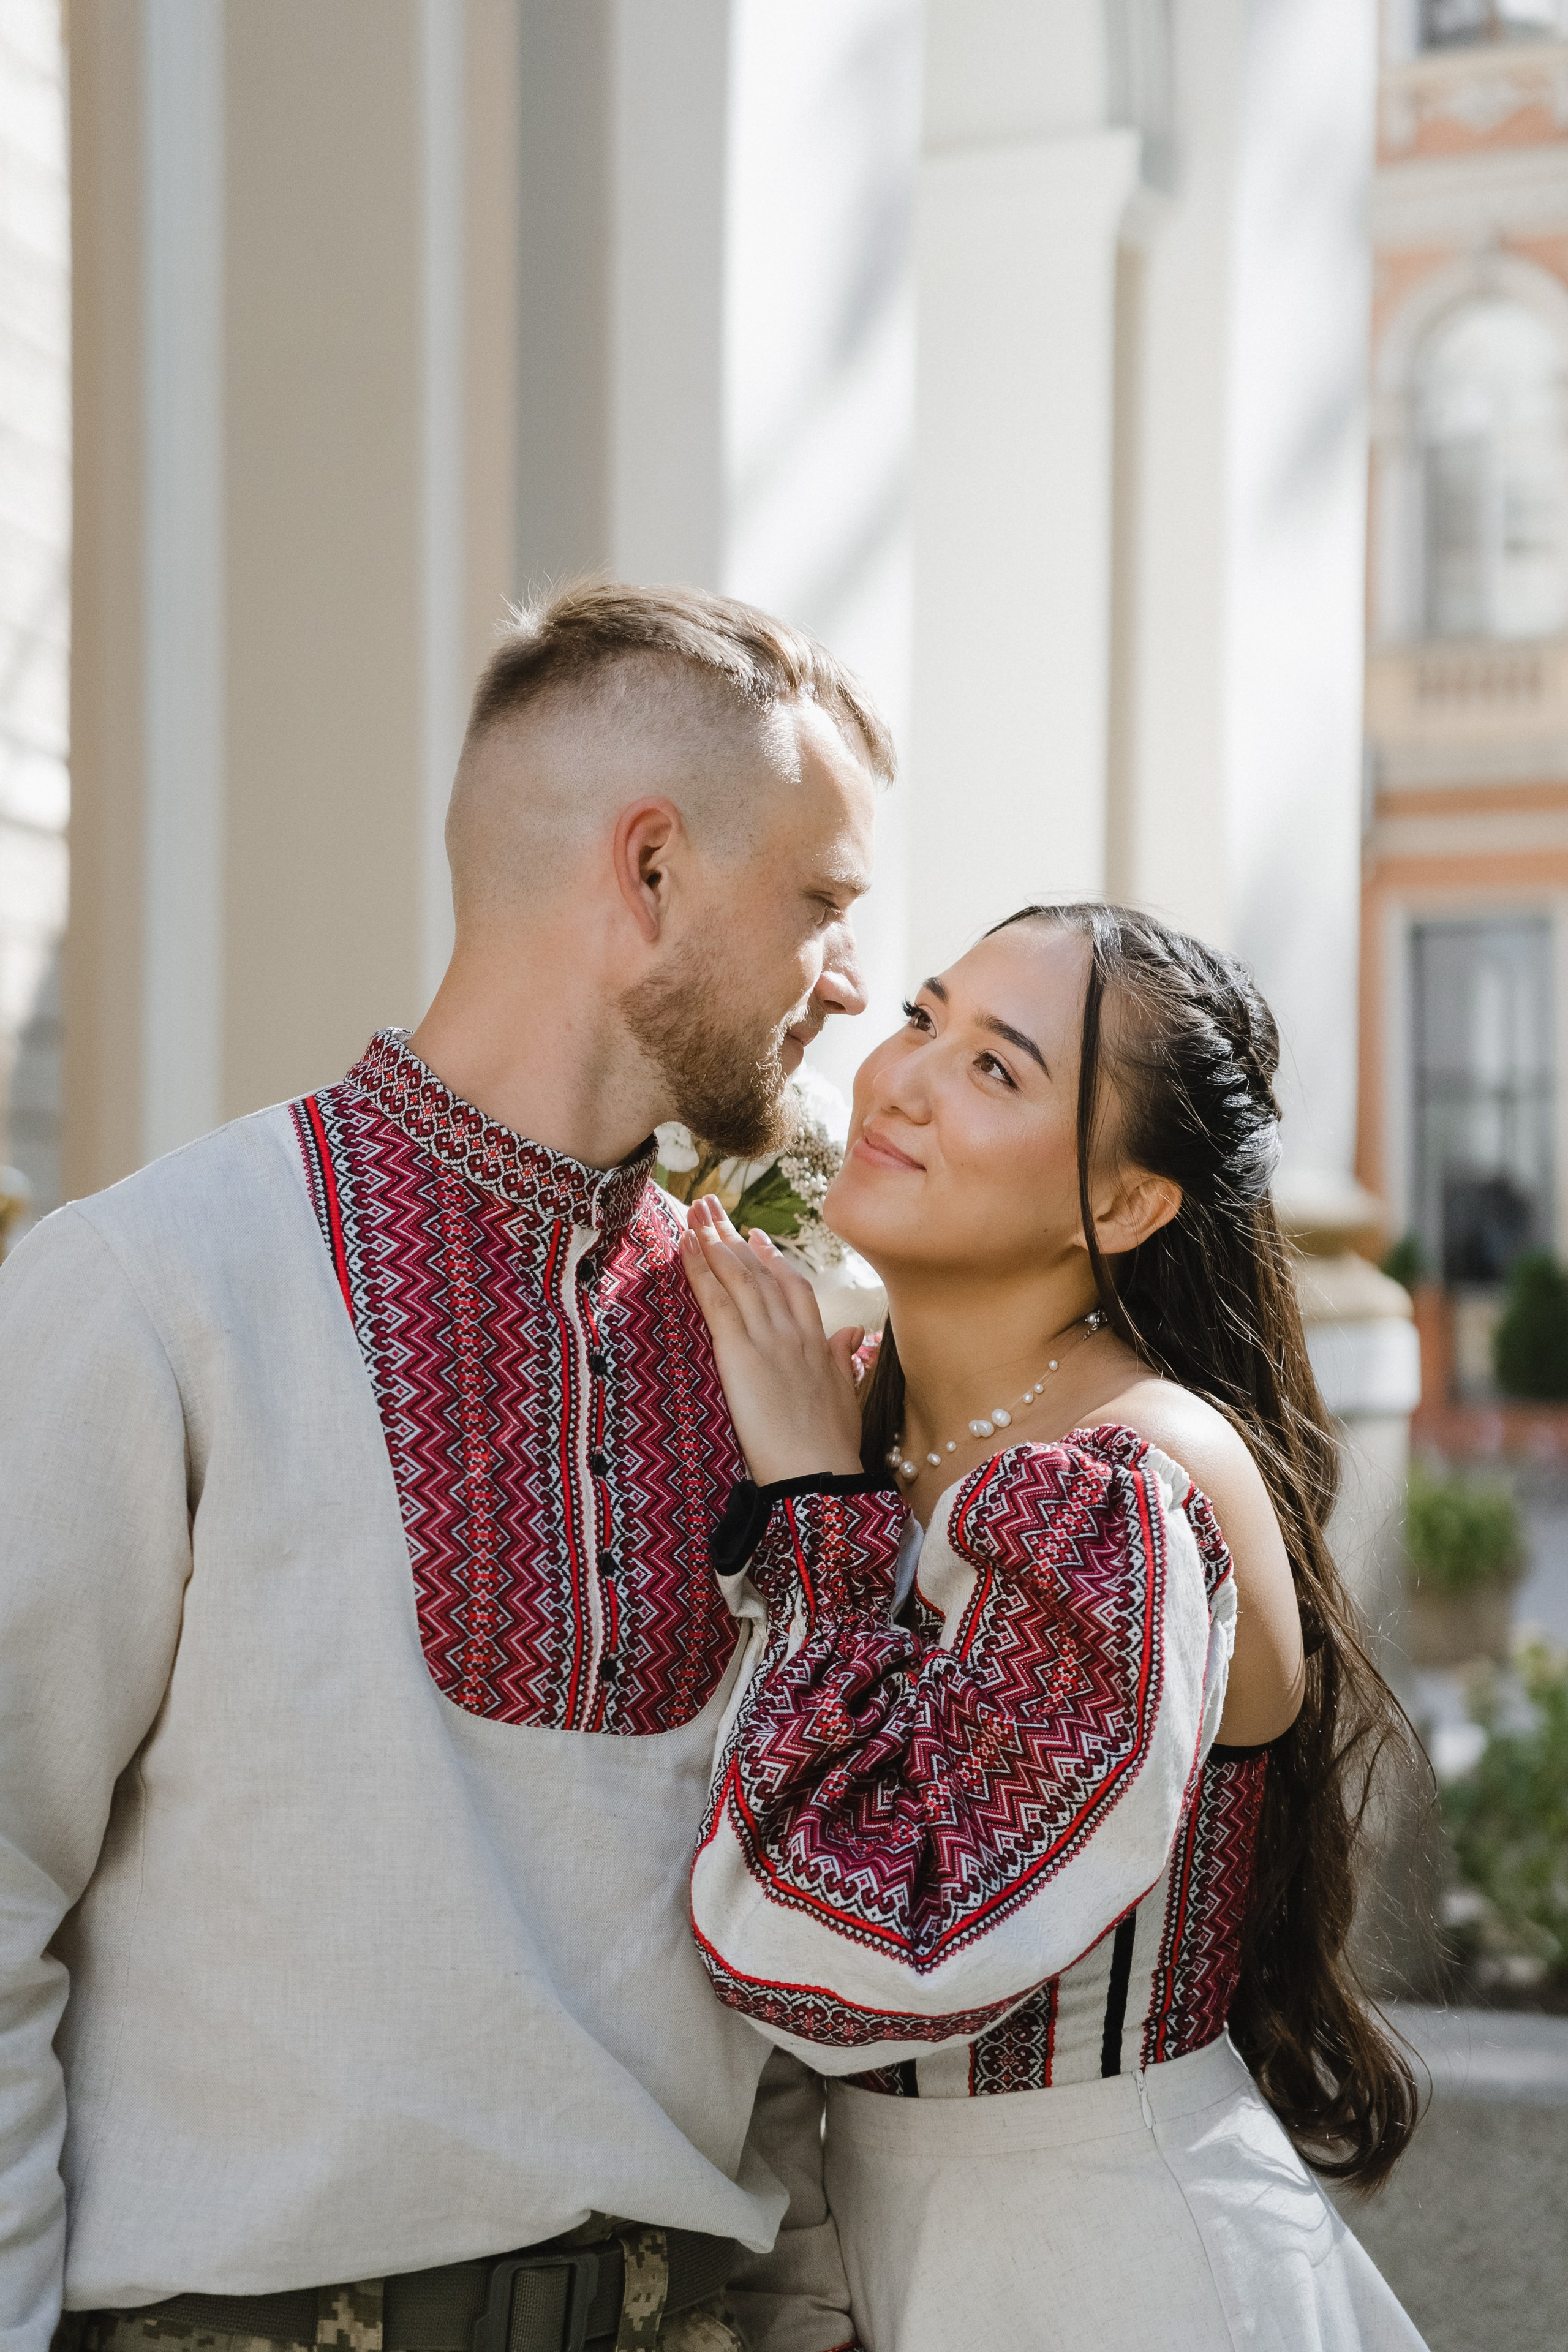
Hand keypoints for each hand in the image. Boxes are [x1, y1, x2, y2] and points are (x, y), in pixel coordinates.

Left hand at [679, 1195, 866, 1483]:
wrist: (819, 1473)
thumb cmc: (832, 1447)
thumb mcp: (845, 1397)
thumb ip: (843, 1359)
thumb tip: (852, 1332)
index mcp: (816, 1343)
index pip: (792, 1287)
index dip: (771, 1259)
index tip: (755, 1237)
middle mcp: (792, 1331)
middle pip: (759, 1271)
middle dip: (733, 1236)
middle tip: (714, 1207)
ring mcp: (766, 1338)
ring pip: (737, 1276)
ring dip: (713, 1240)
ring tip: (696, 1212)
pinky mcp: (739, 1352)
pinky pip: (716, 1300)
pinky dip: (700, 1268)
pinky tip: (686, 1244)